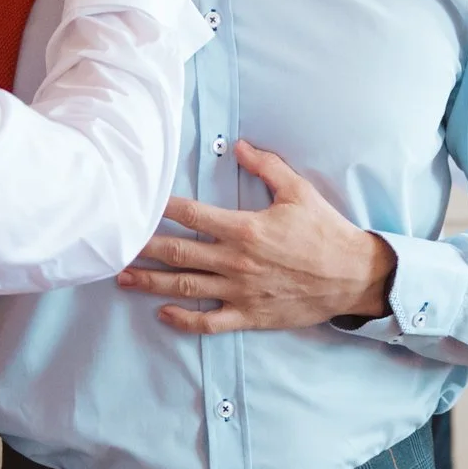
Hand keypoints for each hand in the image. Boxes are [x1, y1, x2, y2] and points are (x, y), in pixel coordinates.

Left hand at [118, 143, 395, 333]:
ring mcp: (239, 291)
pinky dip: (182, 320)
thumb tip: (240, 146)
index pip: (191, 215)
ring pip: (184, 287)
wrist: (352, 275)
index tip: (137, 203)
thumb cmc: (325, 231)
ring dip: (150, 283)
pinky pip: (208, 322)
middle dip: (142, 248)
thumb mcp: (299, 191)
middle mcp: (235, 261)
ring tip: (123, 278)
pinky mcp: (249, 315)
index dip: (160, 208)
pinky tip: (163, 313)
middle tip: (114, 245)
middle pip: (177, 253)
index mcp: (244, 228)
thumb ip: (267, 166)